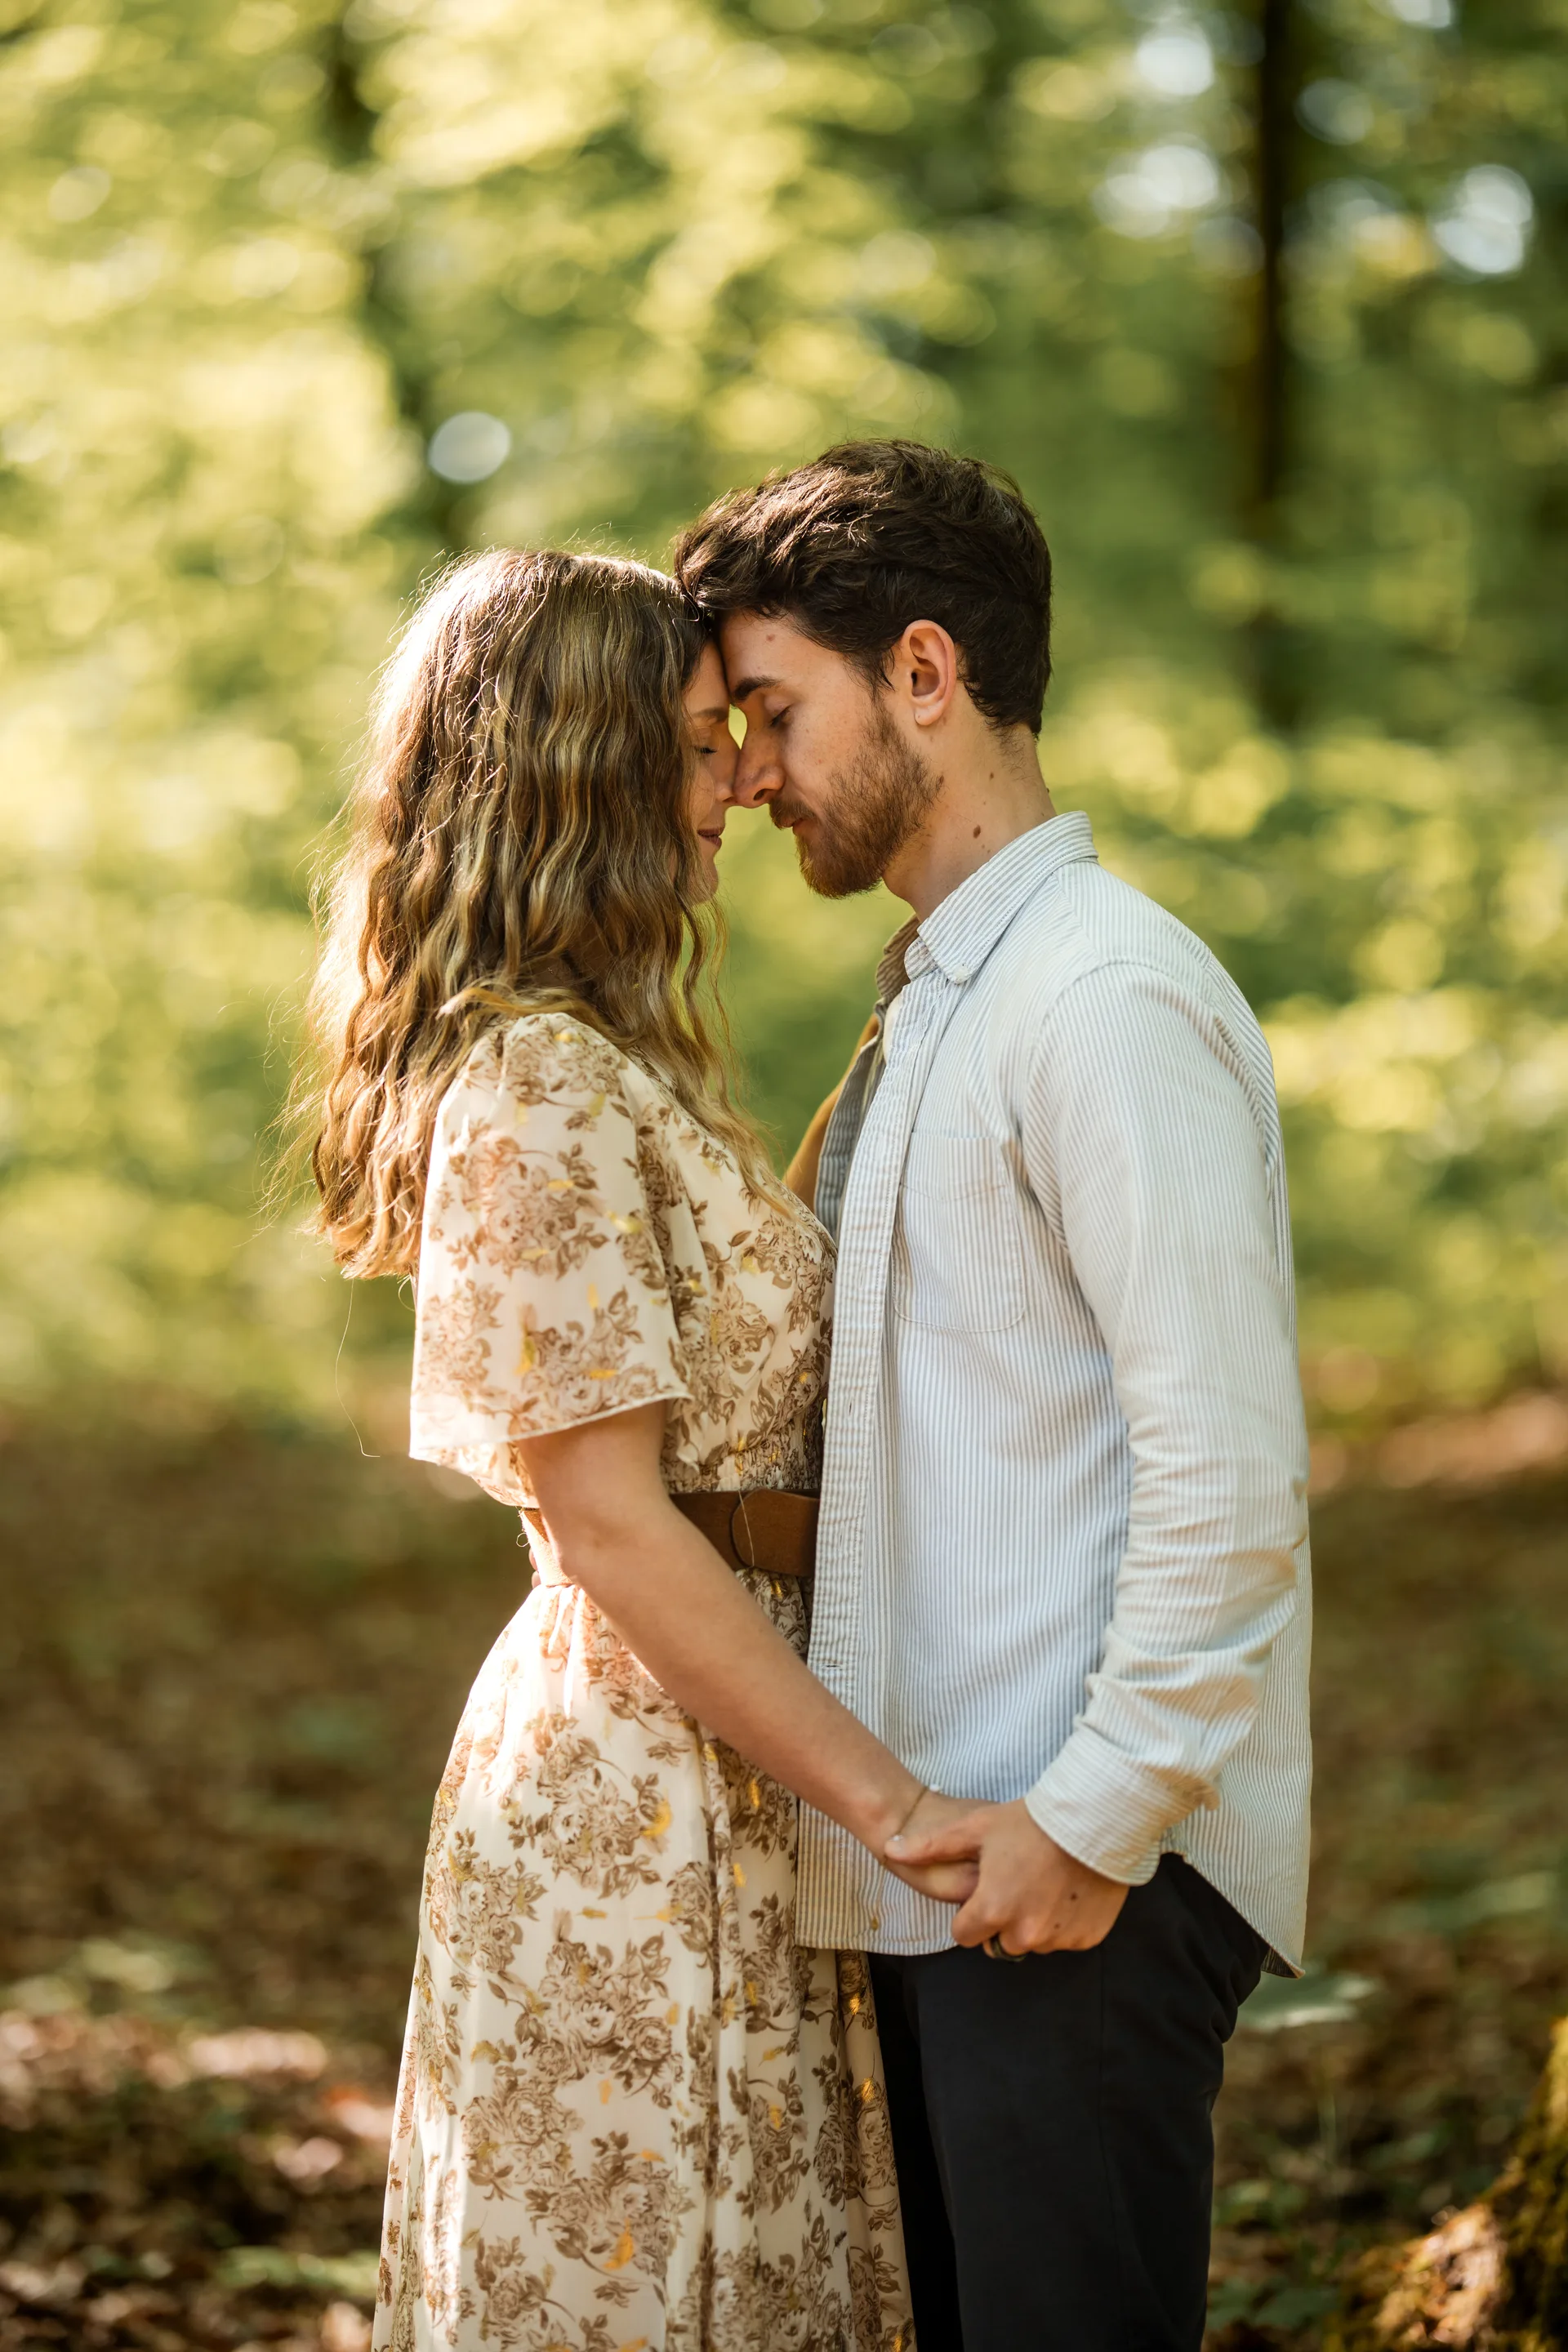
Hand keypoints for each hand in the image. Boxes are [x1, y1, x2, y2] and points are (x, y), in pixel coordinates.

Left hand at [887, 1797, 1129, 1954]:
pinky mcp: (1087, 1938)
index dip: (970, 1911)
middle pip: (999, 1940)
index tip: (984, 1886)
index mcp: (992, 1910)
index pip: (964, 1934)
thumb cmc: (1030, 1821)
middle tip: (1016, 1880)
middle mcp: (1024, 1933)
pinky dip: (1064, 1921)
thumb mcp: (976, 1828)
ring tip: (1043, 1881)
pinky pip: (1064, 1938)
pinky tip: (1066, 1889)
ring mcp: (1058, 1939)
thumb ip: (930, 1847)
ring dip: (1033, 1920)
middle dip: (1002, 1917)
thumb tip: (889, 1849)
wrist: (1095, 1819)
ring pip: (1033, 1941)